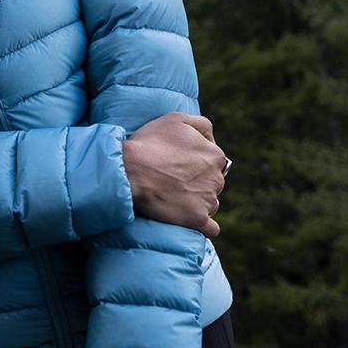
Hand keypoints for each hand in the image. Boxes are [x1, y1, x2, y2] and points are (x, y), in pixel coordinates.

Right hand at [121, 113, 225, 236]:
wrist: (130, 171)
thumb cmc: (150, 143)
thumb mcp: (176, 118)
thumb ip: (202, 125)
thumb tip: (213, 139)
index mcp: (215, 155)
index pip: (214, 161)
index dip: (196, 163)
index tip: (179, 165)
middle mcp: (217, 178)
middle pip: (213, 183)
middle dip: (198, 182)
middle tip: (174, 181)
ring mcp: (208, 200)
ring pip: (210, 203)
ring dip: (198, 202)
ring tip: (174, 198)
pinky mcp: (198, 219)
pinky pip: (211, 228)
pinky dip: (205, 226)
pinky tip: (193, 221)